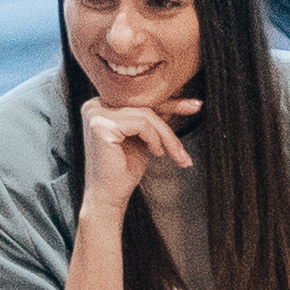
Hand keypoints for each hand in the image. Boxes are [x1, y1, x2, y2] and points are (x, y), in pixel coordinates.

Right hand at [80, 92, 198, 213]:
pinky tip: (155, 152)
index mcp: (101, 104)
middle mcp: (94, 105)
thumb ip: (153, 116)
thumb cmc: (124, 169)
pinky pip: (141, 123)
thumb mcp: (143, 136)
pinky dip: (155, 138)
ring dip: (166, 134)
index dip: (166, 99)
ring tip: (173, 153)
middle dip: (173, 108)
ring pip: (146, 114)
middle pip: (143, 102)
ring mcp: (95, 114)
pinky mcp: (101, 125)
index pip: (139, 97)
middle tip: (195, 109)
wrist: (109, 196)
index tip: (190, 99)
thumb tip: (178, 92)